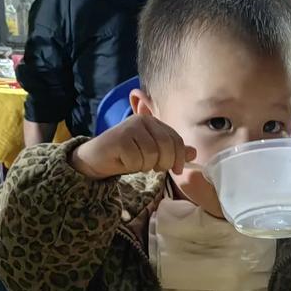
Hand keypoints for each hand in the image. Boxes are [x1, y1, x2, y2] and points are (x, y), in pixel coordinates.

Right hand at [70, 115, 195, 180]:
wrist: (97, 158)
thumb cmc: (127, 156)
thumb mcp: (153, 155)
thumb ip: (172, 152)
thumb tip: (193, 153)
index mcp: (154, 122)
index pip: (176, 139)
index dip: (179, 157)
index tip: (176, 170)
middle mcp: (143, 121)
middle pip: (166, 146)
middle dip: (163, 163)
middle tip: (153, 168)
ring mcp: (130, 127)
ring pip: (152, 154)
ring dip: (146, 165)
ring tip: (137, 162)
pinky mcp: (119, 139)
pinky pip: (137, 159)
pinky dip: (133, 166)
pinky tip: (125, 161)